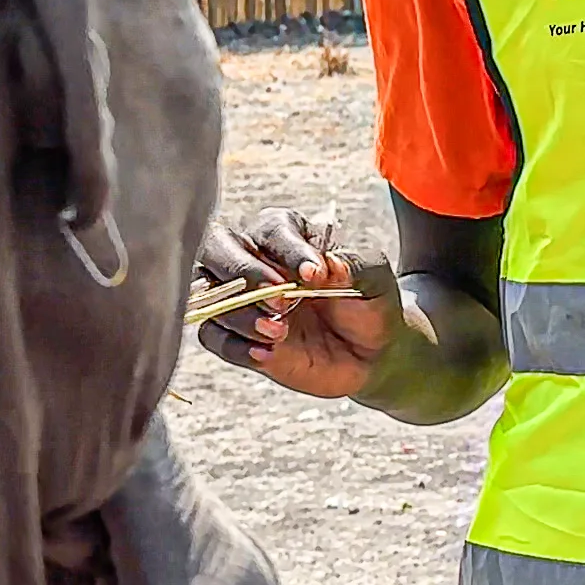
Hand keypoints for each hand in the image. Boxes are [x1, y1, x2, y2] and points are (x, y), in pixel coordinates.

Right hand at [195, 209, 396, 399]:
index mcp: (287, 234)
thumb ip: (353, 266)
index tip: (314, 275)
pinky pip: (213, 336)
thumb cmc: (368, 303)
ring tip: (279, 332)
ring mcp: (240, 299)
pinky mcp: (237, 336)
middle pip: (217, 248)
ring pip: (210, 295)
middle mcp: (254, 260)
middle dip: (245, 274)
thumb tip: (330, 264)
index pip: (272, 230)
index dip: (288, 251)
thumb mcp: (373, 279)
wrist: (371, 353)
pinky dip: (235, 345)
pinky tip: (266, 353)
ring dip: (240, 314)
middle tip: (280, 300)